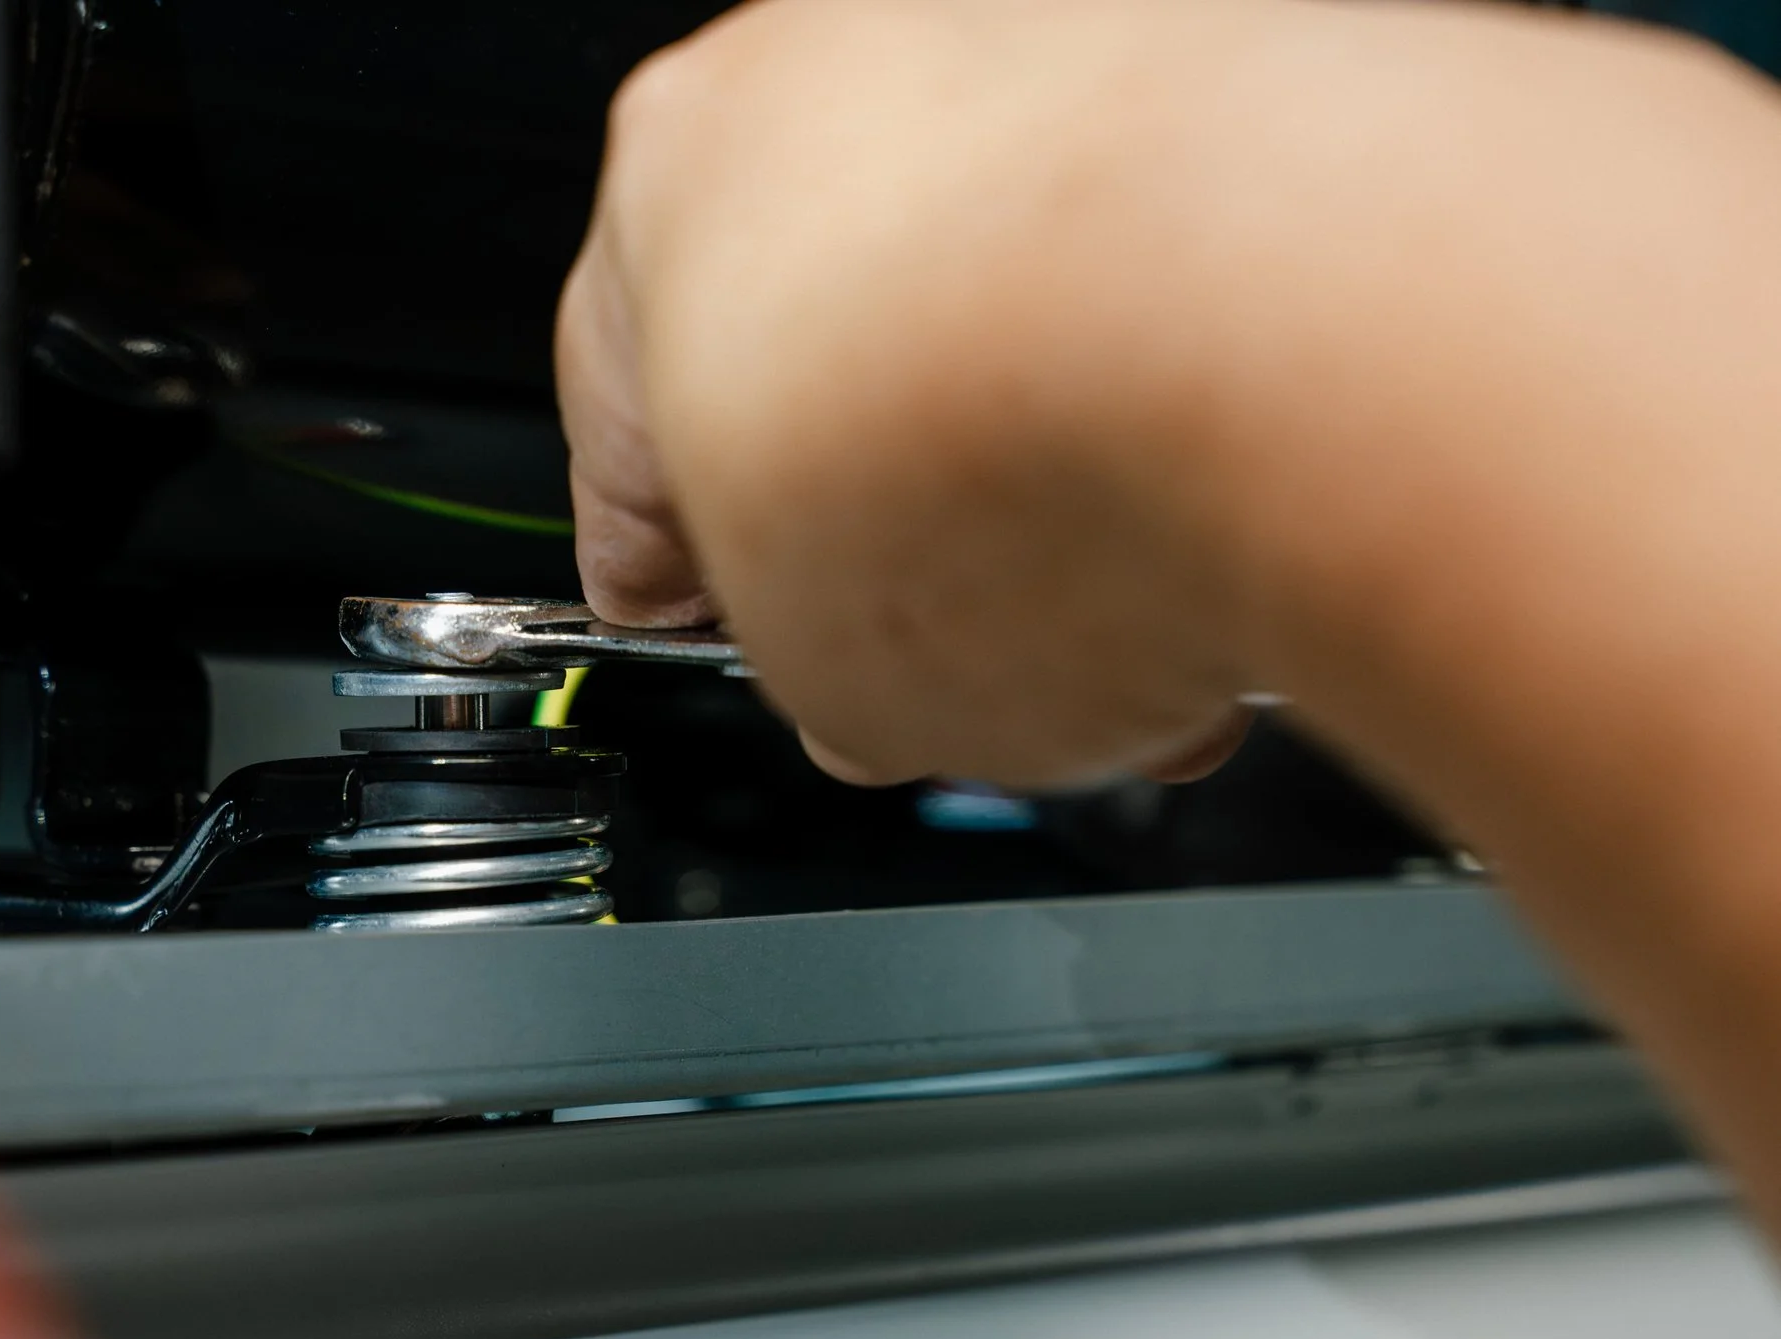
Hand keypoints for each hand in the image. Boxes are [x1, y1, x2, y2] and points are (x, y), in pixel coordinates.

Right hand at [554, 0, 1749, 790]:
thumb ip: (818, 656)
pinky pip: (1199, 279)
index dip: (680, 556)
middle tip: (952, 663)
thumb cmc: (1021, 455)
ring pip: (1036, 317)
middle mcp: (864, 55)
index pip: (636, 406)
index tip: (721, 617)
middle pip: (853, 350)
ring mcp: (1070, 39)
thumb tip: (903, 675)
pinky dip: (1211, 407)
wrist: (1302, 343)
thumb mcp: (823, 674)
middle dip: (910, 532)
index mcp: (673, 177)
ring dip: (1074, 487)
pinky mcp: (1269, 68)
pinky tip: (1244, 544)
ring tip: (1140, 648)